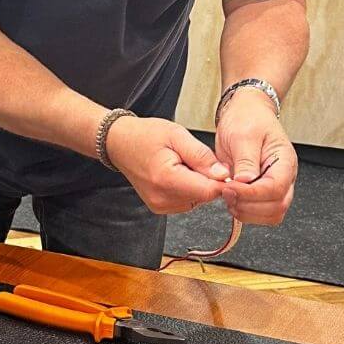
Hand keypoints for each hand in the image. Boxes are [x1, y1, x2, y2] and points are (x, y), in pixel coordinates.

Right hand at [106, 116, 228, 213]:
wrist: (119, 143)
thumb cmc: (145, 135)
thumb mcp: (177, 135)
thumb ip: (201, 156)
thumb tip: (223, 175)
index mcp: (166, 179)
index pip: (209, 190)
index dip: (221, 180)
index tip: (220, 166)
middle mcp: (162, 197)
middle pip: (204, 195)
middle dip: (207, 178)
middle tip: (193, 159)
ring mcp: (160, 205)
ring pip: (198, 199)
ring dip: (198, 183)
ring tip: (181, 165)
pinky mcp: (160, 208)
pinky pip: (187, 201)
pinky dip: (188, 188)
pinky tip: (176, 174)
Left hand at [215, 89, 296, 223]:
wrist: (245, 113)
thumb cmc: (247, 119)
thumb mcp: (243, 135)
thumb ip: (245, 159)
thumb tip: (245, 181)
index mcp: (284, 161)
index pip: (275, 188)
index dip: (251, 194)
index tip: (230, 187)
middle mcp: (283, 176)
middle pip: (276, 206)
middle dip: (249, 206)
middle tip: (226, 192)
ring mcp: (274, 185)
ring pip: (271, 214)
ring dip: (247, 212)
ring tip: (228, 196)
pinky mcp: (262, 190)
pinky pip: (261, 211)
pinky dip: (245, 211)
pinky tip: (231, 199)